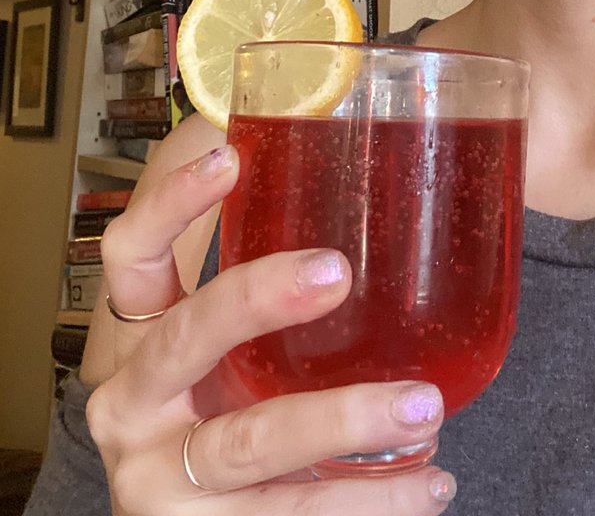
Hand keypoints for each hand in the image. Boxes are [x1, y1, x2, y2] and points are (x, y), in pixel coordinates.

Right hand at [88, 147, 456, 513]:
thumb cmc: (221, 406)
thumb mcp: (224, 344)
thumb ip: (261, 270)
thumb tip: (336, 147)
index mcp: (135, 340)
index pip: (129, 254)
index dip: (169, 202)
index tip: (229, 155)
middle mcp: (131, 406)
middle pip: (185, 338)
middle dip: (258, 299)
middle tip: (338, 270)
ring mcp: (161, 482)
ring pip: (248, 444)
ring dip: (342, 420)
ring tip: (424, 405)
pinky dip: (371, 502)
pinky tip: (432, 482)